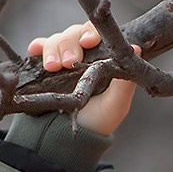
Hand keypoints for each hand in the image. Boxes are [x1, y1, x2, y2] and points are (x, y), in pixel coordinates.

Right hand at [25, 22, 138, 136]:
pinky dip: (38, 47)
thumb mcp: (115, 104)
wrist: (68, 138)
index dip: (92, 33)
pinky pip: (39, 47)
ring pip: (56, 40)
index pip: (97, 35)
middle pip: (74, 34)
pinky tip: (35, 51)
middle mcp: (83, 54)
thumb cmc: (97, 121)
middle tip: (67, 64)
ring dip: (53, 49)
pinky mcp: (44, 65)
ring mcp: (63, 58)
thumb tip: (137, 49)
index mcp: (102, 58)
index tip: (88, 42)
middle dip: (69, 45)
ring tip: (51, 67)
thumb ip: (125, 81)